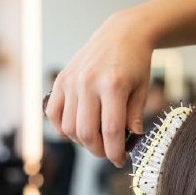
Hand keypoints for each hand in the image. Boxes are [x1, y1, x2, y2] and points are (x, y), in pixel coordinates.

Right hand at [44, 10, 153, 167]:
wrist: (122, 33)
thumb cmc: (136, 63)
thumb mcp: (142, 90)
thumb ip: (134, 117)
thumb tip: (130, 142)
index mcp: (113, 85)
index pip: (111, 131)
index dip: (115, 152)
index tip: (120, 161)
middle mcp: (88, 83)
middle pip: (87, 133)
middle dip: (98, 150)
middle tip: (107, 152)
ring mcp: (72, 81)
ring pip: (68, 127)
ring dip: (81, 141)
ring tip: (95, 138)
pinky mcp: (61, 80)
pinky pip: (53, 113)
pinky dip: (62, 127)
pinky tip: (76, 127)